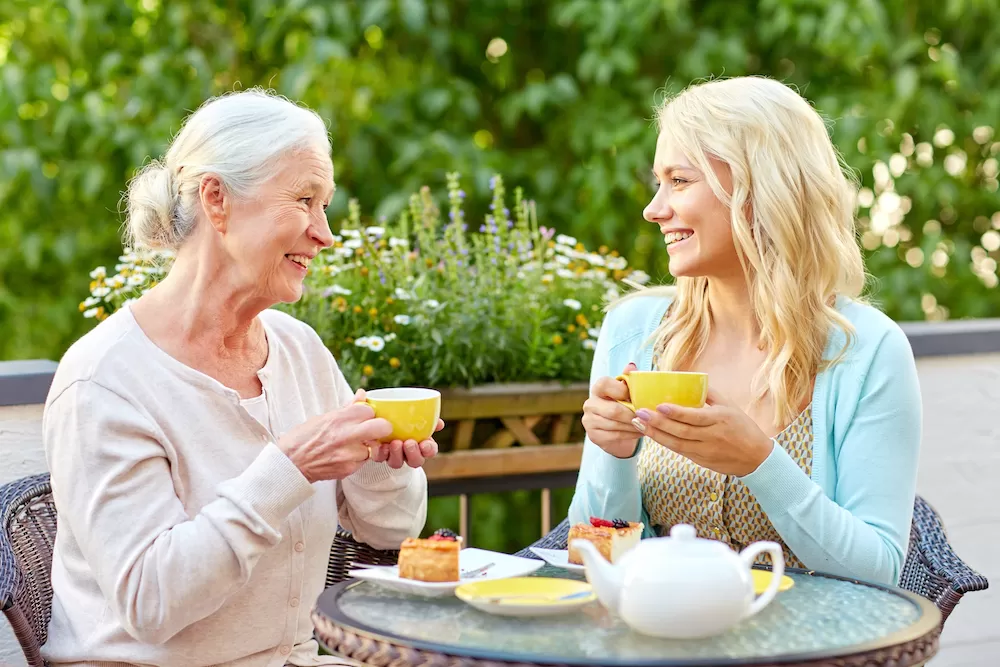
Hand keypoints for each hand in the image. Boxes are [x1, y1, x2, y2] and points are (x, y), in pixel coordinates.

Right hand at [278, 389, 393, 482]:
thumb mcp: (322, 418)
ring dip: (368, 445)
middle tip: (375, 430)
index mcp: (338, 419)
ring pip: (374, 446)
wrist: (289, 465)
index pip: (368, 409)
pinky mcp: (349, 469)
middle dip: (382, 427)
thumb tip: (362, 394)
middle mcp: (345, 435)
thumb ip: (347, 408)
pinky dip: (359, 458)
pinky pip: (364, 461)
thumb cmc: (302, 440)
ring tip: (353, 445)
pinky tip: (345, 456)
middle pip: (382, 427)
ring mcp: (349, 454)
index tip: (364, 417)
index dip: (368, 413)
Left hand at [369, 419, 444, 468]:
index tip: (425, 444)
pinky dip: (382, 453)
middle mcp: (408, 452)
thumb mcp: (416, 414)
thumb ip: (430, 417)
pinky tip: (381, 444)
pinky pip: (380, 458)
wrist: (380, 415)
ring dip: (397, 454)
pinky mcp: (379, 454)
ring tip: (395, 443)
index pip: (429, 451)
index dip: (429, 450)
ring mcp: (393, 455)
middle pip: (415, 461)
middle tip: (409, 443)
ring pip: (397, 463)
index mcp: (421, 443)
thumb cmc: (402, 413)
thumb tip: (440, 424)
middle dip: (413, 454)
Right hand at [581, 362, 642, 458]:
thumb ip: (629, 379)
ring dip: (634, 426)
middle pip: (613, 410)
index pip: (605, 384)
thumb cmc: (624, 405)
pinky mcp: (593, 436)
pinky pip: (615, 436)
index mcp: (597, 388)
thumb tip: (631, 365)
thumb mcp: (628, 391)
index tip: (637, 398)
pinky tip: (640, 432)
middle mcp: (590, 404)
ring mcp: (589, 421)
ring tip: (647, 425)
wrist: (616, 429)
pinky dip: (630, 435)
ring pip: (615, 425)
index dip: (623, 391)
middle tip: (647, 417)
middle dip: (633, 414)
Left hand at [630, 387, 773, 475]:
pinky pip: (679, 451)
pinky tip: (651, 434)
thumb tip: (689, 378)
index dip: (676, 413)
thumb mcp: (730, 405)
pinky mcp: (701, 460)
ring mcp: (705, 450)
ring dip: (655, 434)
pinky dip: (664, 442)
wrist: (756, 457)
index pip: (695, 417)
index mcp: (720, 419)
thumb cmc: (742, 426)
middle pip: (681, 431)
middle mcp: (711, 436)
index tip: (659, 406)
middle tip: (640, 413)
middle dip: (658, 423)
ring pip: (676, 444)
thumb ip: (710, 393)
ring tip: (639, 424)